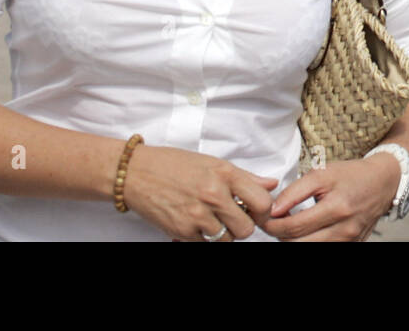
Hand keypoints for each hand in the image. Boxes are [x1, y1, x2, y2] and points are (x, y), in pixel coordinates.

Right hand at [121, 145, 278, 240]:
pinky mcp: (181, 231)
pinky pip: (205, 244)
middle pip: (246, 228)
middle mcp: (213, 195)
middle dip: (242, 225)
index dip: (263, 210)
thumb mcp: (213, 163)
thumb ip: (245, 176)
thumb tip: (272, 184)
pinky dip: (205, 238)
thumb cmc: (174, 164)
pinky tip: (197, 223)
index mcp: (225, 174)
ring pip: (227, 240)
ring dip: (224, 233)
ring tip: (213, 219)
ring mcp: (197, 216)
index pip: (262, 202)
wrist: (136, 173)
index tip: (255, 209)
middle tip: (232, 216)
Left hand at [260, 154, 401, 240]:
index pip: (294, 227)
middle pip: (299, 244)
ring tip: (288, 226)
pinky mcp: (353, 246)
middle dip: (279, 235)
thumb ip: (295, 191)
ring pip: (310, 250)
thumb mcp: (322, 173)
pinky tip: (305, 231)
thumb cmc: (351, 175)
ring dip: (293, 241)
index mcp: (337, 208)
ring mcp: (349, 241)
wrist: (383, 182)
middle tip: (271, 223)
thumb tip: (273, 210)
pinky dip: (309, 242)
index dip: (273, 225)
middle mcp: (344, 230)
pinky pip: (324, 250)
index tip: (264, 218)